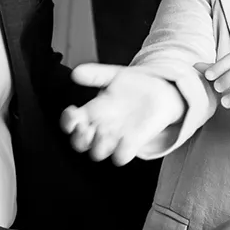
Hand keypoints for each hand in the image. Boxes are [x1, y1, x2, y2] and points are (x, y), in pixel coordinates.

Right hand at [63, 64, 185, 164]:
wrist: (162, 90)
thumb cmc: (135, 84)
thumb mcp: (115, 75)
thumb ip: (95, 74)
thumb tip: (75, 73)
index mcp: (93, 111)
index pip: (71, 123)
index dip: (67, 121)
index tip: (72, 112)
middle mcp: (101, 127)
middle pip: (80, 144)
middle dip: (79, 139)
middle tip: (85, 127)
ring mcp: (116, 137)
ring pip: (97, 154)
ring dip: (97, 145)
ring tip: (103, 131)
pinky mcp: (133, 143)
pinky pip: (121, 157)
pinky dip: (120, 152)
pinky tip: (124, 137)